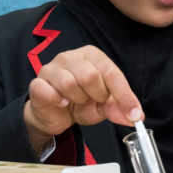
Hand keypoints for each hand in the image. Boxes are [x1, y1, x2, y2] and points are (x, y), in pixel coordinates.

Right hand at [24, 45, 142, 148]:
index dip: (124, 95)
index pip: (111, 72)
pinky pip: (49, 91)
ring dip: (77, 99)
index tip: (133, 114)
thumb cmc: (80, 103)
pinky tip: (62, 103)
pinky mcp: (37, 82)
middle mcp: (71, 56)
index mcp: (92, 55)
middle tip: (92, 100)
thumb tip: (135, 116)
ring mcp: (51, 67)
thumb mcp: (103, 107)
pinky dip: (59, 101)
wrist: (54, 115)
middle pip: (90, 75)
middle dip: (96, 95)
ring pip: (69, 83)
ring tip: (76, 101)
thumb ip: (117, 108)